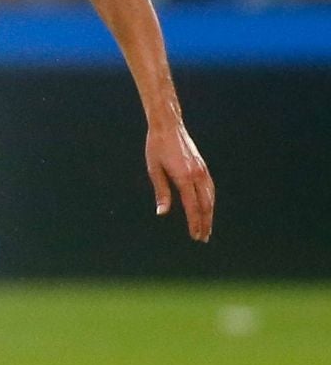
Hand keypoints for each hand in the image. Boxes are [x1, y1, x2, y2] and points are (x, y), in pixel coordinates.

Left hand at [146, 122, 213, 241]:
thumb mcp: (154, 170)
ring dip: (209, 214)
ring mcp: (202, 170)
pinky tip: (207, 208)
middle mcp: (197, 175)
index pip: (192, 206)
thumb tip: (162, 213)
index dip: (194, 222)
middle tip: (202, 238)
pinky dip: (210, 201)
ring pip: (210, 197)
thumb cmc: (156, 148)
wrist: (168, 126)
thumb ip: (161, 192)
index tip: (195, 235)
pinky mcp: (203, 167)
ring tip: (206, 228)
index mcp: (184, 177)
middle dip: (204, 222)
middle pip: (205, 205)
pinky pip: (210, 188)